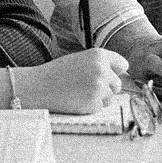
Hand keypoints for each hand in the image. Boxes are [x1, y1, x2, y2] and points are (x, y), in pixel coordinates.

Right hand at [13, 49, 127, 113]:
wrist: (38, 87)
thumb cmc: (58, 74)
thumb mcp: (81, 60)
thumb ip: (100, 65)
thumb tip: (122, 76)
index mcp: (99, 55)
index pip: (123, 65)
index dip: (115, 72)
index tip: (107, 76)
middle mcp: (102, 69)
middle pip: (117, 84)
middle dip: (106, 88)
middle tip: (85, 87)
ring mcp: (99, 87)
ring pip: (110, 98)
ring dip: (98, 98)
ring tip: (78, 92)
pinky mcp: (94, 103)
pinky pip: (100, 108)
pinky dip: (90, 107)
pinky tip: (75, 100)